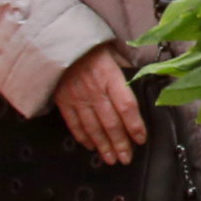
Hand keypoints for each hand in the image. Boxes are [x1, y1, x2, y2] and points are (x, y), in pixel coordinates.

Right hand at [54, 45, 147, 163]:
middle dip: (120, 143)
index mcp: (110, 76)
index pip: (126, 106)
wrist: (57, 41)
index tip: (141, 138)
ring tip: (111, 159)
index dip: (135, 125)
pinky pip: (74, 124)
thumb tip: (144, 82)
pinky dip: (83, 137)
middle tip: (126, 158)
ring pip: (93, 127)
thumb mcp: (113, 52)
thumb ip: (126, 70)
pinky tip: (91, 147)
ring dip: (103, 146)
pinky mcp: (63, 101)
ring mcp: (77, 97)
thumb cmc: (90, 46)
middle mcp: (94, 90)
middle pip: (111, 122)